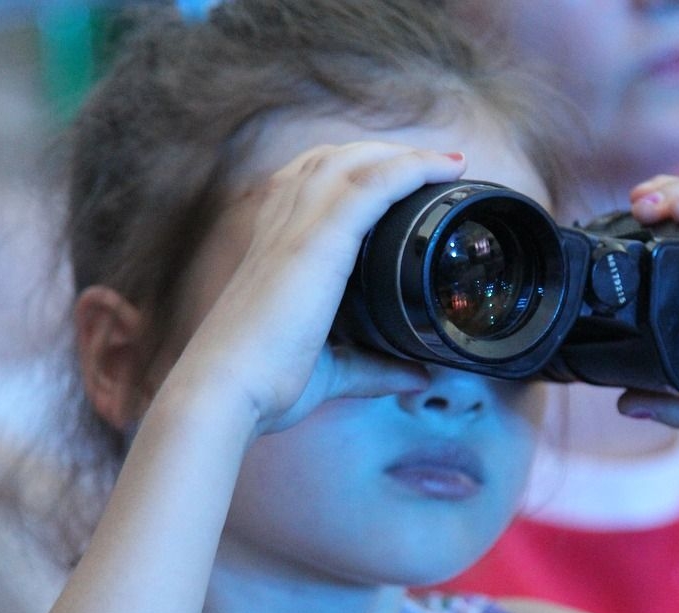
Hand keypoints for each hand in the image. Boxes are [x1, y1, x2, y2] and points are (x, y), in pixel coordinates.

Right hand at [162, 142, 468, 435]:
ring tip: (448, 161)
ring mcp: (296, 227)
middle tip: (437, 164)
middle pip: (333, 160)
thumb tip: (417, 376)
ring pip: (354, 162)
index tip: (400, 174)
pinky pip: (372, 185)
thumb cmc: (266, 383)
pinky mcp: (317, 241)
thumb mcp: (330, 370)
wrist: (230, 391)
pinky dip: (411, 169)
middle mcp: (279, 223)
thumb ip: (373, 368)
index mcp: (272, 244)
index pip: (309, 182)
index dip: (353, 169)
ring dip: (403, 154)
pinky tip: (445, 166)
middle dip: (385, 153)